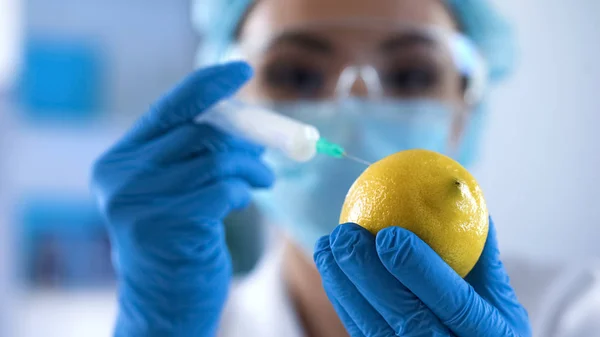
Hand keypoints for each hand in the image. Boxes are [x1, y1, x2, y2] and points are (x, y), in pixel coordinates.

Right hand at [91, 62, 273, 335]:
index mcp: (120, 159)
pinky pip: (221, 188)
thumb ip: (196, 154)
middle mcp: (119, 176)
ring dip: (250, 167)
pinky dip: (241, 190)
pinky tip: (242, 201)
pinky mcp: (164, 224)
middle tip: (269, 152)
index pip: (168, 108)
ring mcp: (137, 201)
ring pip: (216, 158)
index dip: (208, 86)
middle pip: (199, 130)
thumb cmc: (179, 241)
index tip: (241, 71)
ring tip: (263, 179)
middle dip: (245, 137)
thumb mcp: (179, 190)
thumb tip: (247, 124)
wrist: (164, 301)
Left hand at [314, 218, 530, 336]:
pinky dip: (343, 302)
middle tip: (345, 233)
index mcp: (491, 334)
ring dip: (344, 285)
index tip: (389, 233)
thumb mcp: (500, 300)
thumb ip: (482, 255)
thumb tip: (462, 195)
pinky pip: (361, 334)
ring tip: (326, 246)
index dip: (421, 269)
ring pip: (374, 330)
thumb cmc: (488, 326)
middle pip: (407, 319)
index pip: (456, 303)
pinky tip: (330, 269)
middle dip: (368, 274)